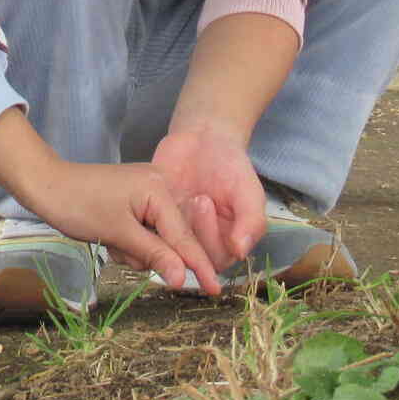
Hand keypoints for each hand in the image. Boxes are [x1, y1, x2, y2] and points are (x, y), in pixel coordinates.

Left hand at [11, 157, 226, 296]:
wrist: (47, 185)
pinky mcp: (136, 200)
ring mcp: (148, 193)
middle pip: (172, 238)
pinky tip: (111, 236)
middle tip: (120, 247)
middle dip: (148, 253)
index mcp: (160, 189)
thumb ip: (154, 255)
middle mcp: (161, 186)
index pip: (184, 236)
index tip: (216, 289)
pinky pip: (145, 232)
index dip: (199, 265)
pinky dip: (131, 242)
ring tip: (111, 240)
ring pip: (157, 240)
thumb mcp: (119, 234)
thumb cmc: (79, 206)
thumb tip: (182, 278)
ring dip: (136, 250)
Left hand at [147, 123, 267, 267]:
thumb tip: (240, 252)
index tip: (205, 202)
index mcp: (227, 243)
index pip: (217, 260)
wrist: (203, 139)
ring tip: (182, 195)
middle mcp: (201, 242)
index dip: (210, 238)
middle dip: (191, 229)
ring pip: (167, 249)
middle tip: (196, 197)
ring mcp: (176, 232)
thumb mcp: (248, 191)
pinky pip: (147, 233)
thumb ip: (251, 221)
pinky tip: (154, 199)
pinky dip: (148, 221)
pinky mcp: (155, 220)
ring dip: (169, 227)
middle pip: (190, 258)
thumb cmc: (230, 166)